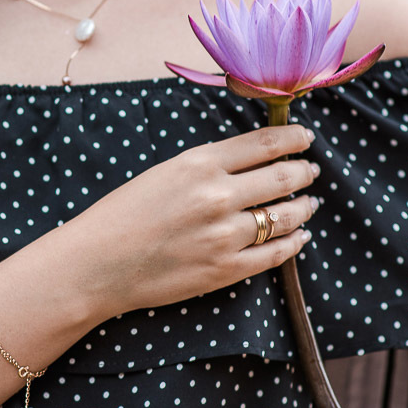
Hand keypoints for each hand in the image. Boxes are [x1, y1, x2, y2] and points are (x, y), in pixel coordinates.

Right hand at [63, 124, 318, 319]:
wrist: (97, 264)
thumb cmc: (121, 215)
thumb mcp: (163, 173)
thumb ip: (206, 166)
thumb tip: (249, 161)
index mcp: (199, 164)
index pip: (264, 143)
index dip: (292, 137)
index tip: (305, 137)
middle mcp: (218, 196)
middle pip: (282, 177)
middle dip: (303, 171)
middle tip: (310, 170)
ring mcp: (225, 235)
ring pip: (285, 216)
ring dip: (303, 207)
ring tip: (309, 203)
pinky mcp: (226, 270)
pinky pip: (275, 254)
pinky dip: (294, 243)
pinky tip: (300, 236)